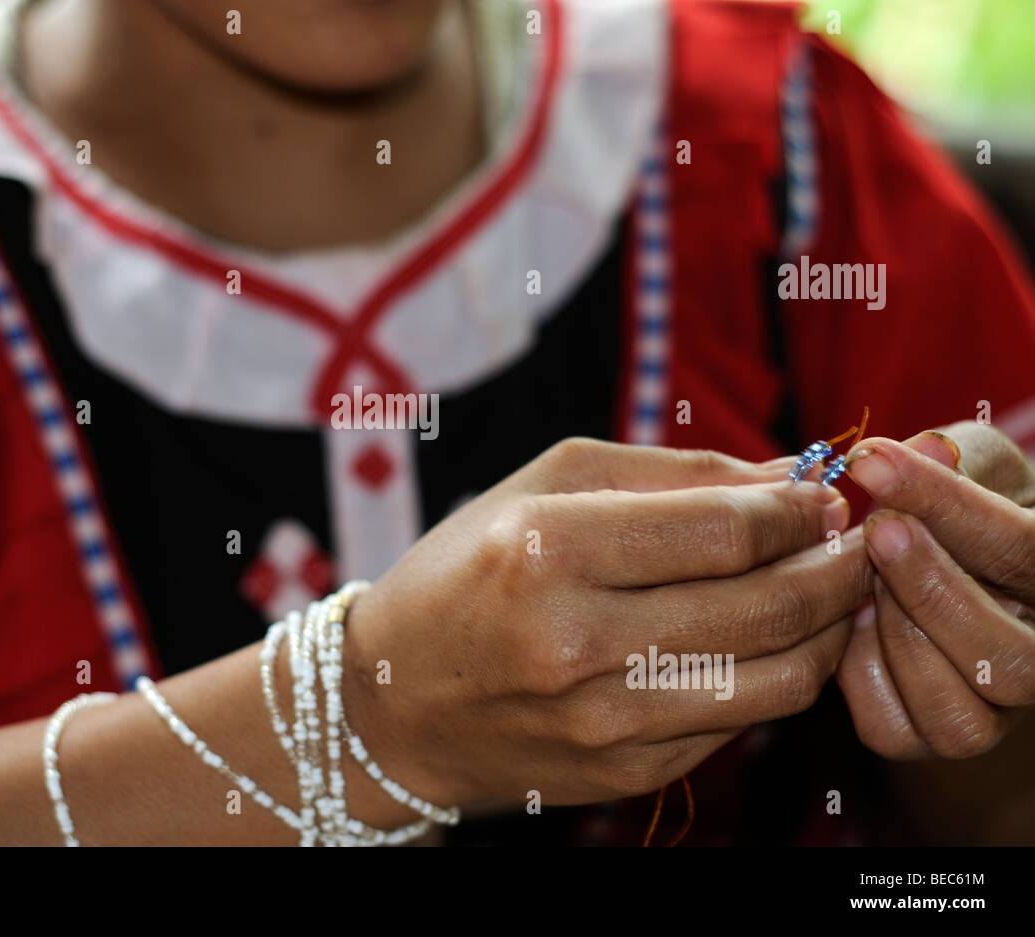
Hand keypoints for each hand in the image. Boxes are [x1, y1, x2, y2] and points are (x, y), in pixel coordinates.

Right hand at [340, 437, 870, 808]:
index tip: (819, 494)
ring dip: (827, 627)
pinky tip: (770, 640)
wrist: (393, 702)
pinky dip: (778, 676)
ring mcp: (603, 721)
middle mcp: (576, 642)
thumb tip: (787, 478)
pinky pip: (741, 722)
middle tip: (855, 539)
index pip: (724, 530)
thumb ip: (668, 473)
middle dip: (836, 563)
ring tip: (829, 589)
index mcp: (546, 551)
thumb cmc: (466, 572)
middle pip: (766, 603)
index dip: (796, 508)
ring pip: (778, 676)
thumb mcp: (541, 487)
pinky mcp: (624, 774)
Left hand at [836, 422, 1034, 758]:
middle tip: (876, 529)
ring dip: (897, 635)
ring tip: (863, 578)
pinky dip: (860, 673)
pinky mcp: (926, 735)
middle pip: (1010, 659)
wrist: (940, 564)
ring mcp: (992, 714)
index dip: (945, 505)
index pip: (1023, 551)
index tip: (869, 462)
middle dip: (930, 588)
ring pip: (956, 710)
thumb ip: (954, 457)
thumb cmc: (961, 506)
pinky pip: (892, 727)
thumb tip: (921, 447)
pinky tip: (852, 621)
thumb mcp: (972, 464)